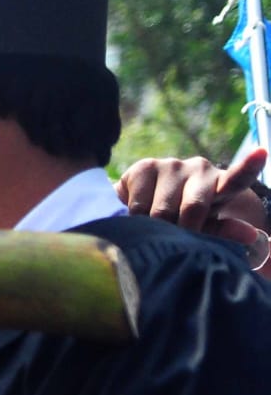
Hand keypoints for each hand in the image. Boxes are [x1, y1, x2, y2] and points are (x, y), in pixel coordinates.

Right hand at [117, 148, 268, 249]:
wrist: (143, 207)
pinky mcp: (144, 166)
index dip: (249, 166)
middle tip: (173, 240)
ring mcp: (172, 164)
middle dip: (180, 230)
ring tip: (154, 227)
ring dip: (154, 227)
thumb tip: (251, 236)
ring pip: (161, 211)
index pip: (238, 177)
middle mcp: (200, 168)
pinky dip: (136, 219)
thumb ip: (223, 232)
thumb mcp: (204, 228)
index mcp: (221, 185)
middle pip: (193, 208)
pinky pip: (139, 205)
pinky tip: (139, 215)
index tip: (261, 154)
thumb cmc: (182, 219)